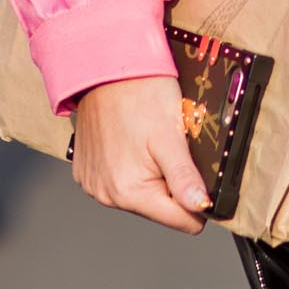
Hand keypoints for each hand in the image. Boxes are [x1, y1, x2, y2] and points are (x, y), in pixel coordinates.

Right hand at [69, 75, 210, 233]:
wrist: (104, 68)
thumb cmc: (138, 94)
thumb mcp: (171, 135)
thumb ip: (184, 177)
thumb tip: (201, 207)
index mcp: (129, 191)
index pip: (181, 220)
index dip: (198, 201)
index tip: (198, 176)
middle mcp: (106, 195)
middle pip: (161, 208)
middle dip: (172, 182)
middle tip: (169, 148)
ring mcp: (94, 185)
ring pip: (143, 195)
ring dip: (153, 174)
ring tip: (149, 142)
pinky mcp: (88, 173)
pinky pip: (121, 181)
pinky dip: (132, 166)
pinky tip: (132, 142)